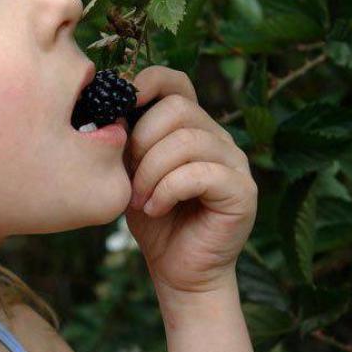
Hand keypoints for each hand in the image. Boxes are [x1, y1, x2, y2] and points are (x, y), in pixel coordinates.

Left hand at [123, 66, 257, 295]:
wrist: (177, 269)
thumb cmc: (152, 214)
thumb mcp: (131, 168)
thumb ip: (128, 137)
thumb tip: (110, 108)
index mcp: (192, 125)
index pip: (176, 82)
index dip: (148, 83)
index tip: (120, 104)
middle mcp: (217, 136)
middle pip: (178, 108)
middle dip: (141, 140)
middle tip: (129, 175)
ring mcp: (234, 161)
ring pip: (185, 140)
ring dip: (150, 172)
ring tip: (139, 199)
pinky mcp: (242, 190)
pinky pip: (198, 173)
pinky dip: (166, 191)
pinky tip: (156, 208)